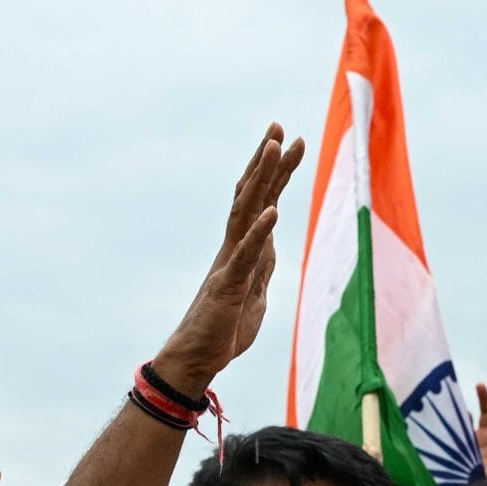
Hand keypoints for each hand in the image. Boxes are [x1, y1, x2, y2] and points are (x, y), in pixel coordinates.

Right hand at [152, 125, 304, 397]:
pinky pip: (245, 256)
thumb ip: (260, 266)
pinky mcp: (228, 286)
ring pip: (245, 213)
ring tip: (273, 148)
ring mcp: (230, 263)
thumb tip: (270, 244)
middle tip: (278, 126)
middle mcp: (233, 246)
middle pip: (251, 195)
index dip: (274, 172)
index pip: (260, 200)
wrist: (197, 359)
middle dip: (266, 161)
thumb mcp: (254, 293)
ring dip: (261, 179)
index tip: (288, 141)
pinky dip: (259, 233)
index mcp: (243, 247)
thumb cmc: (223, 329)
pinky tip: (272, 212)